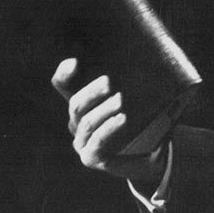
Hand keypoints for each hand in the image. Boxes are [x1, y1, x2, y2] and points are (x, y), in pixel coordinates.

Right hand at [50, 58, 167, 184]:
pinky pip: (97, 142)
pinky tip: (122, 118)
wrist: (150, 154)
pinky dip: (109, 129)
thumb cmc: (139, 119)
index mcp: (82, 102)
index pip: (63, 85)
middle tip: (109, 82)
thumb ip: (128, 79)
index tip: (75, 62)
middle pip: (76, 104)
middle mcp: (77, 122)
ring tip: (121, 100)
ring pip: (87, 123)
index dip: (64, 74)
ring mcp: (82, 142)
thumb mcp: (134, 95)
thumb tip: (134, 54)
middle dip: (92, 92)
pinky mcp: (91, 158)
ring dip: (104, 110)